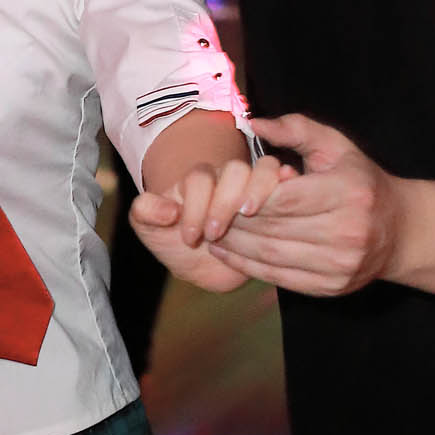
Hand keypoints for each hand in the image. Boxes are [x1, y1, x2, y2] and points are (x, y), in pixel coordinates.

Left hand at [128, 148, 291, 293]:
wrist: (202, 264)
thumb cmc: (174, 239)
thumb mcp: (150, 230)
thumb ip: (145, 213)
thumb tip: (165, 208)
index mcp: (197, 181)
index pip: (199, 178)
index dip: (195, 206)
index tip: (189, 236)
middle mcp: (228, 179)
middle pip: (236, 170)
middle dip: (225, 202)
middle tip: (214, 234)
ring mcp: (254, 188)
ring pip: (265, 170)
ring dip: (259, 193)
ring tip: (248, 217)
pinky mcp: (277, 202)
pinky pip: (290, 186)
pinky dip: (289, 188)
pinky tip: (286, 206)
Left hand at [200, 115, 406, 295]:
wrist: (400, 231)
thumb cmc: (361, 182)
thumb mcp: (337, 147)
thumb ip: (296, 129)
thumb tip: (254, 123)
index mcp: (349, 193)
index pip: (287, 200)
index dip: (250, 198)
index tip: (227, 192)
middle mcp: (347, 232)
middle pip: (274, 229)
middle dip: (233, 222)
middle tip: (205, 214)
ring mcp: (340, 264)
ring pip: (272, 256)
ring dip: (234, 246)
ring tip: (210, 232)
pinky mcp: (331, 287)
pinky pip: (279, 278)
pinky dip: (247, 267)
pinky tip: (227, 253)